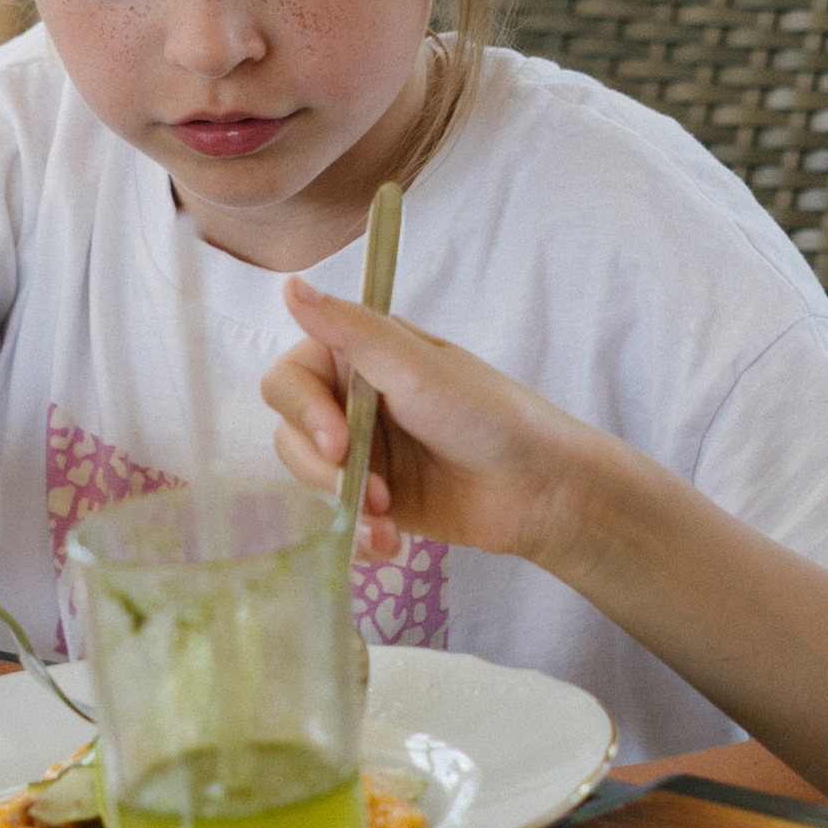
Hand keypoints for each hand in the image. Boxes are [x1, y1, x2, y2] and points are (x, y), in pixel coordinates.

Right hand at [262, 277, 605, 568]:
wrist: (538, 487)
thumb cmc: (486, 413)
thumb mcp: (416, 368)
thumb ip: (351, 330)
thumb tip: (289, 285)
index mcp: (358, 355)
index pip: (289, 379)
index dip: (304, 413)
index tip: (338, 442)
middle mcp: (351, 399)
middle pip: (292, 434)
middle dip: (325, 470)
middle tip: (373, 490)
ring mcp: (361, 451)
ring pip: (309, 480)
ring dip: (343, 504)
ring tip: (386, 519)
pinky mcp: (372, 497)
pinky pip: (335, 516)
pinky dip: (356, 533)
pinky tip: (387, 542)